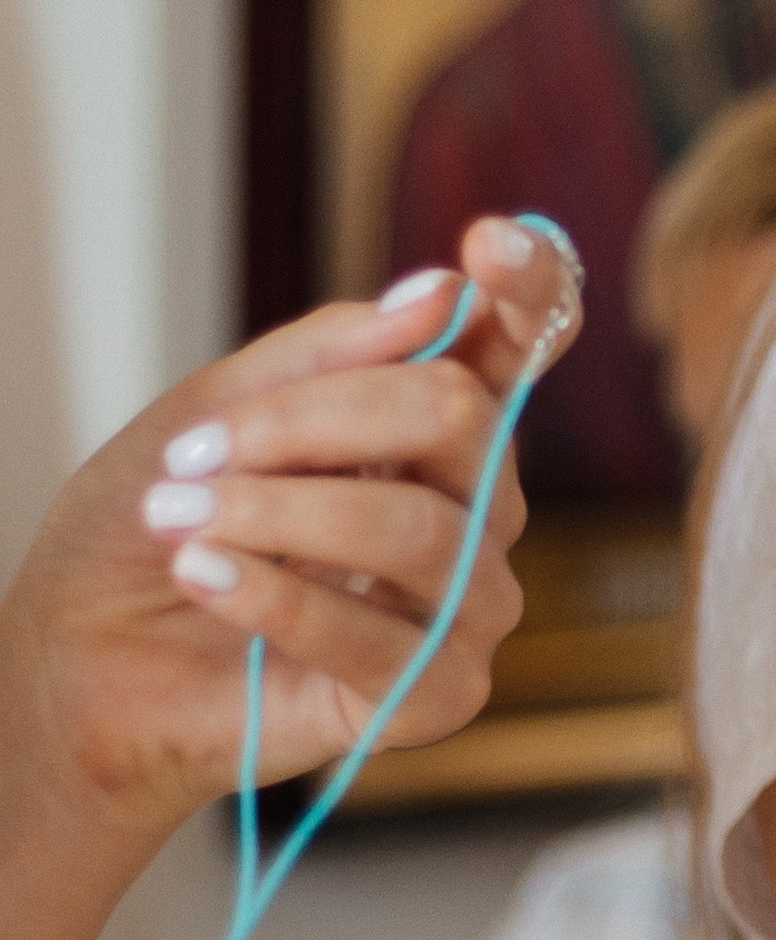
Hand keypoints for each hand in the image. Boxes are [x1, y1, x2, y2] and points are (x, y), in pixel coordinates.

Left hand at [0, 216, 580, 837]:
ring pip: (421, 529)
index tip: (485, 243)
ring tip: (177, 518)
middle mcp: (475, 510)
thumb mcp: (212, 410)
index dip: (529, 287)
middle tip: (198, 450)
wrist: (82, 661)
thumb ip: (324, 356)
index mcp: (432, 428)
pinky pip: (384, 640)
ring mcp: (465, 605)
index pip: (519, 346)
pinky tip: (201, 577)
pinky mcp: (434, 697)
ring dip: (276, 514)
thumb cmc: (153, 530)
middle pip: (458, 417)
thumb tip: (442, 296)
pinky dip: (275, 598)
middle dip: (310, 421)